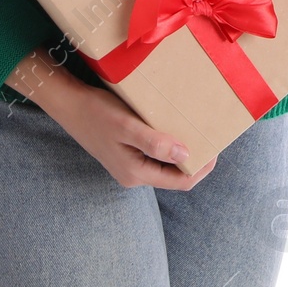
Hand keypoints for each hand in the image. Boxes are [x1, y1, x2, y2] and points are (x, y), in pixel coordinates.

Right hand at [5, 47, 216, 189]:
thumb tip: (185, 155)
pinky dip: (170, 142)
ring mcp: (130, 164)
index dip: (202, 168)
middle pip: (175, 174)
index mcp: (135, 174)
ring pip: (166, 163)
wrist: (69, 105)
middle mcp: (134, 174)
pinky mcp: (127, 152)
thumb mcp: (127, 126)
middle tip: (212, 134)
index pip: (180, 181)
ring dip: (183, 149)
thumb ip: (154, 143)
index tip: (217, 146)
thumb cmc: (97, 113)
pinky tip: (176, 125)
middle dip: (196, 158)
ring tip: (199, 128)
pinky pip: (156, 153)